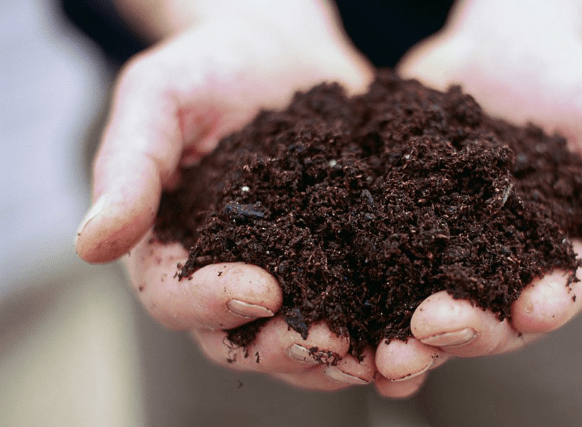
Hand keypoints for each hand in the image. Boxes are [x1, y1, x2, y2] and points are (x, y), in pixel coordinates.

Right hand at [76, 1, 377, 390]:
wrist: (280, 48)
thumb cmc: (209, 67)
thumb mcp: (159, 100)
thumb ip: (129, 168)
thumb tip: (89, 246)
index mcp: (174, 249)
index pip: (177, 297)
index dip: (214, 303)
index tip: (262, 288)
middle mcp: (229, 276)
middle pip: (244, 338)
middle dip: (285, 345)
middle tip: (329, 341)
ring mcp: (290, 275)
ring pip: (303, 341)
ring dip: (338, 358)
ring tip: (378, 356)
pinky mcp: (343, 263)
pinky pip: (358, 309)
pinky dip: (383, 330)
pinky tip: (418, 336)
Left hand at [370, 0, 581, 396]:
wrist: (506, 42)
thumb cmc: (575, 82)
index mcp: (565, 262)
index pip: (557, 296)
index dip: (542, 308)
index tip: (526, 311)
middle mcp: (503, 273)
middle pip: (484, 315)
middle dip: (457, 330)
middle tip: (422, 336)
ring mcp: (446, 255)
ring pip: (422, 303)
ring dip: (397, 332)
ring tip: (370, 351)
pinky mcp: (398, 229)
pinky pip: (375, 263)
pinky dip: (354, 286)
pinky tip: (329, 303)